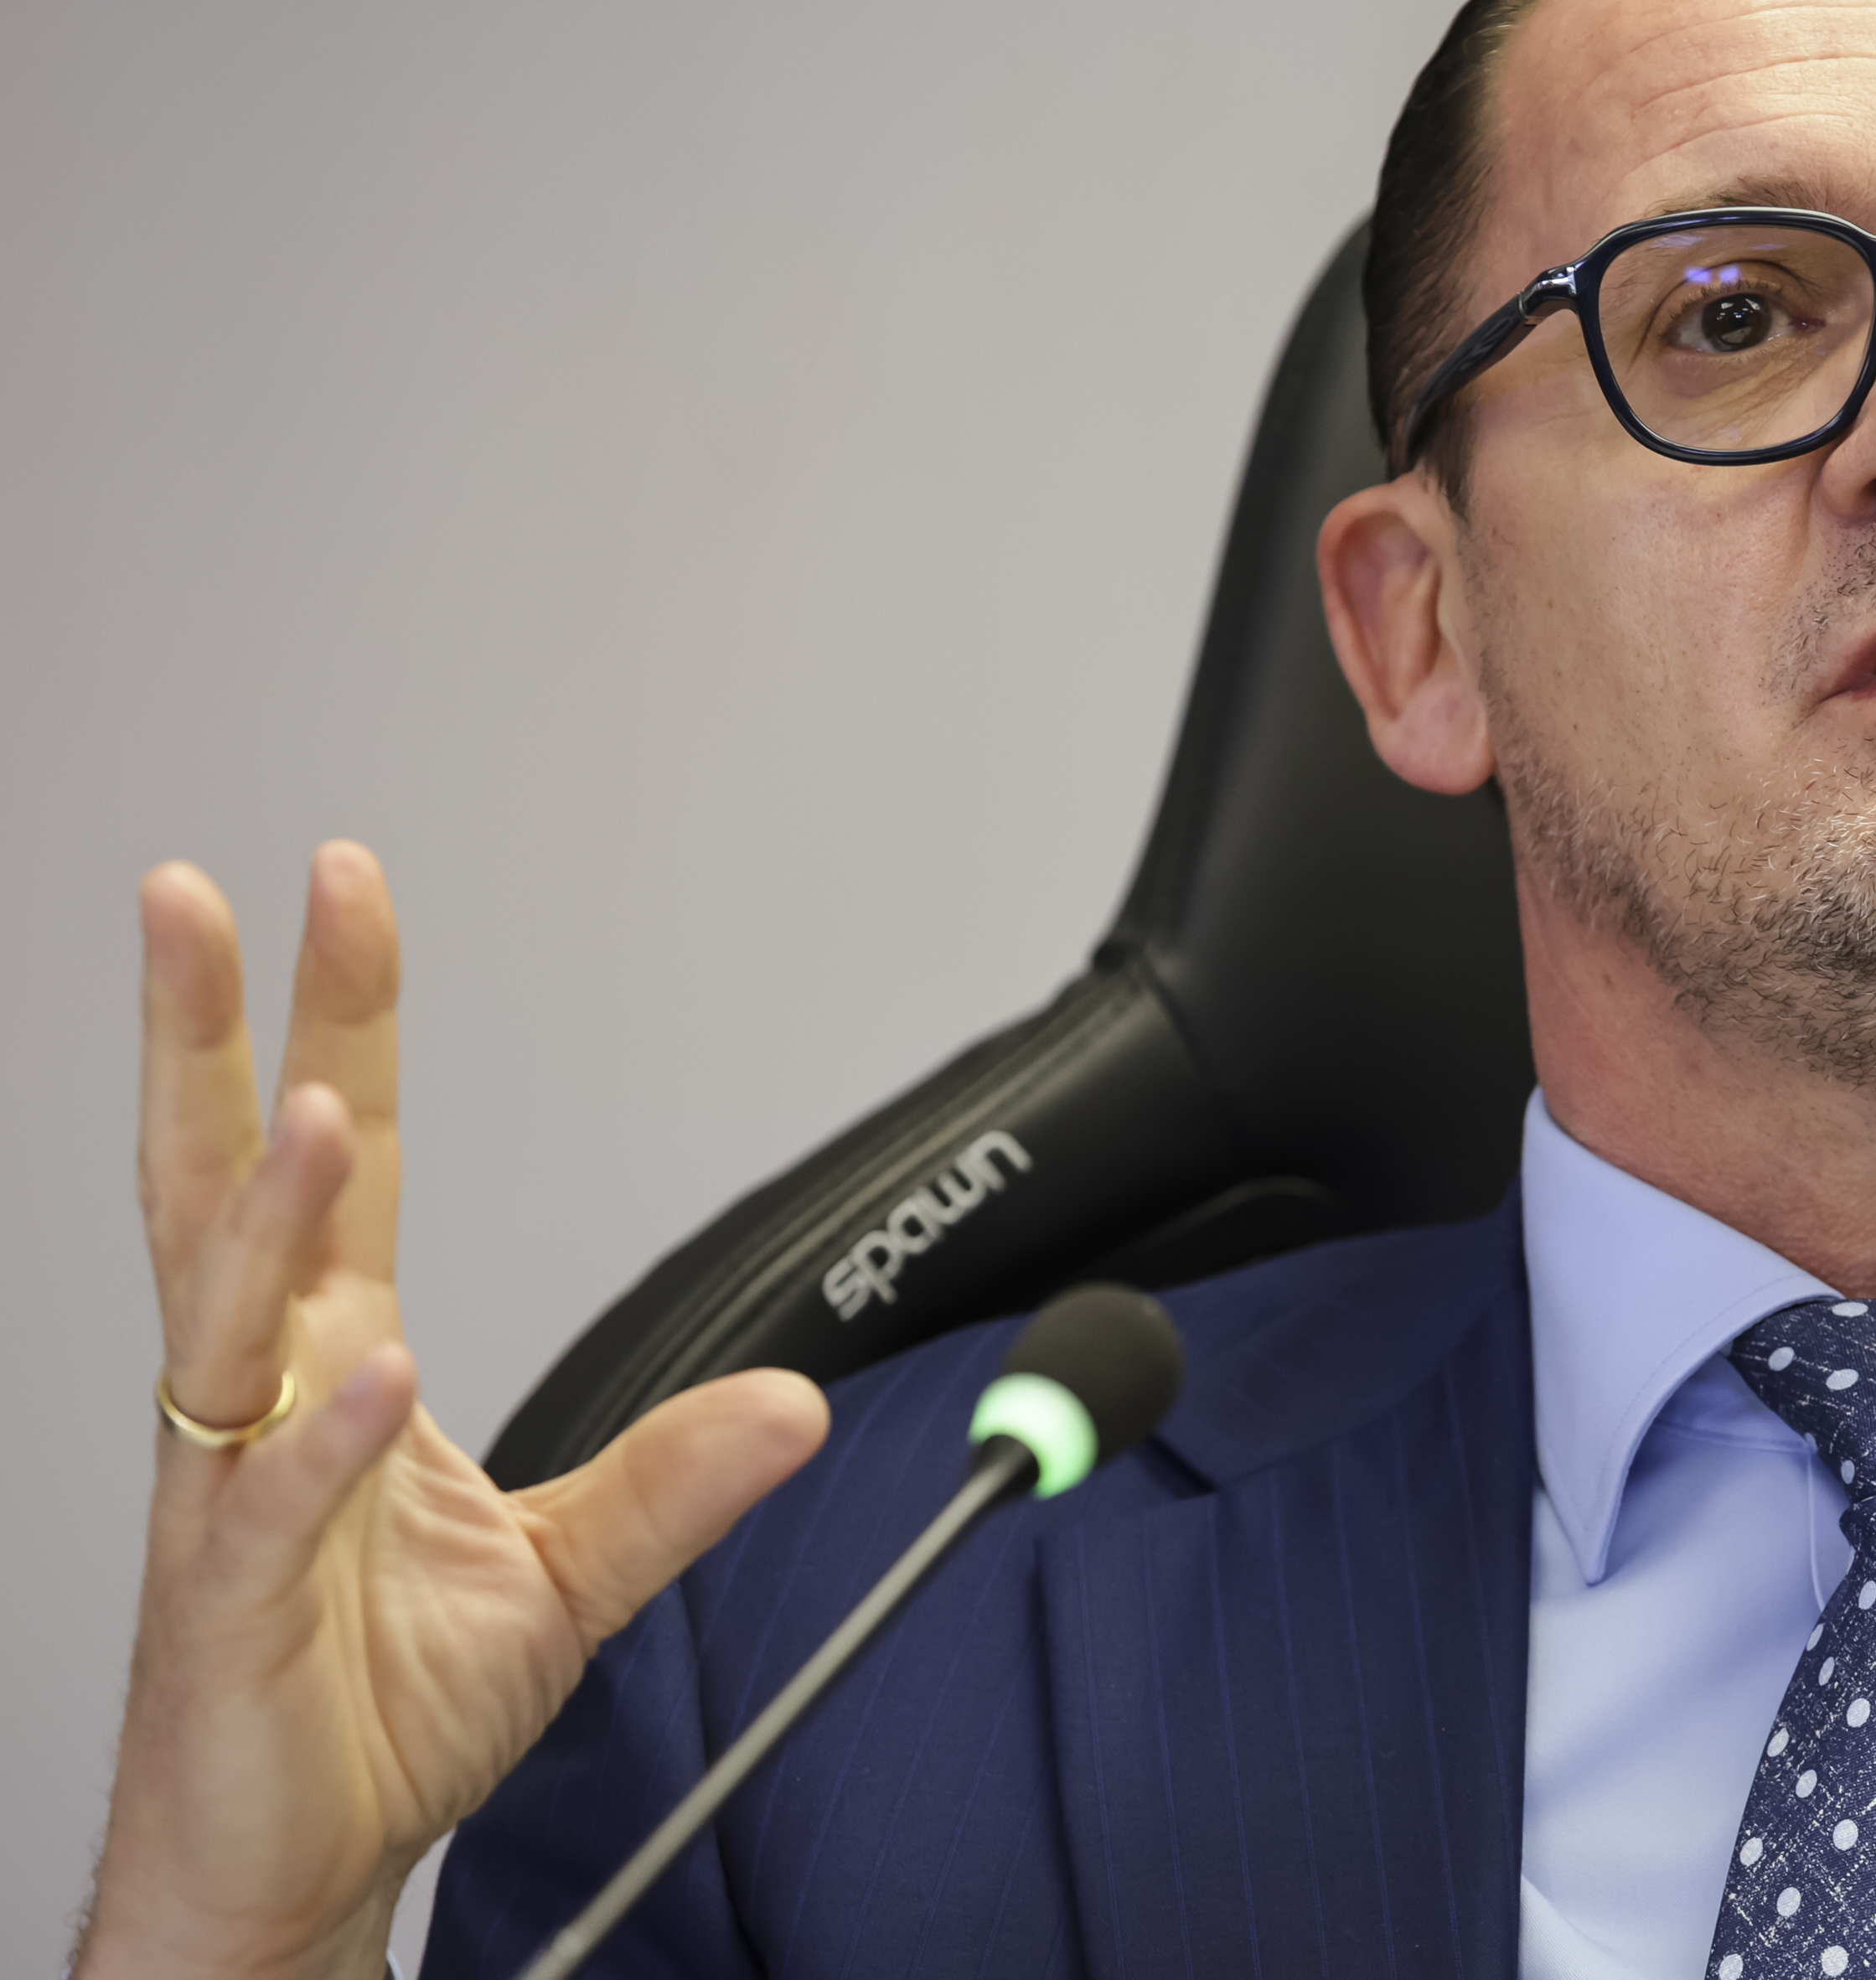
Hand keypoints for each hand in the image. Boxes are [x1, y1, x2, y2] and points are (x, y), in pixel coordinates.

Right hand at [77, 846, 828, 1979]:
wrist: (290, 1867)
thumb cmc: (372, 1712)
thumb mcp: (570, 1572)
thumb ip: (676, 1477)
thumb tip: (798, 1405)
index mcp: (335, 1368)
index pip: (337, 1163)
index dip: (337, 1021)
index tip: (335, 890)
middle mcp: (268, 1405)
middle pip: (219, 1187)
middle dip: (206, 1037)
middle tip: (196, 897)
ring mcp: (233, 1498)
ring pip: (230, 1320)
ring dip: (272, 1212)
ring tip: (316, 1109)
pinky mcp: (229, 1605)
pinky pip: (277, 1500)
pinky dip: (330, 1436)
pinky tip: (375, 1372)